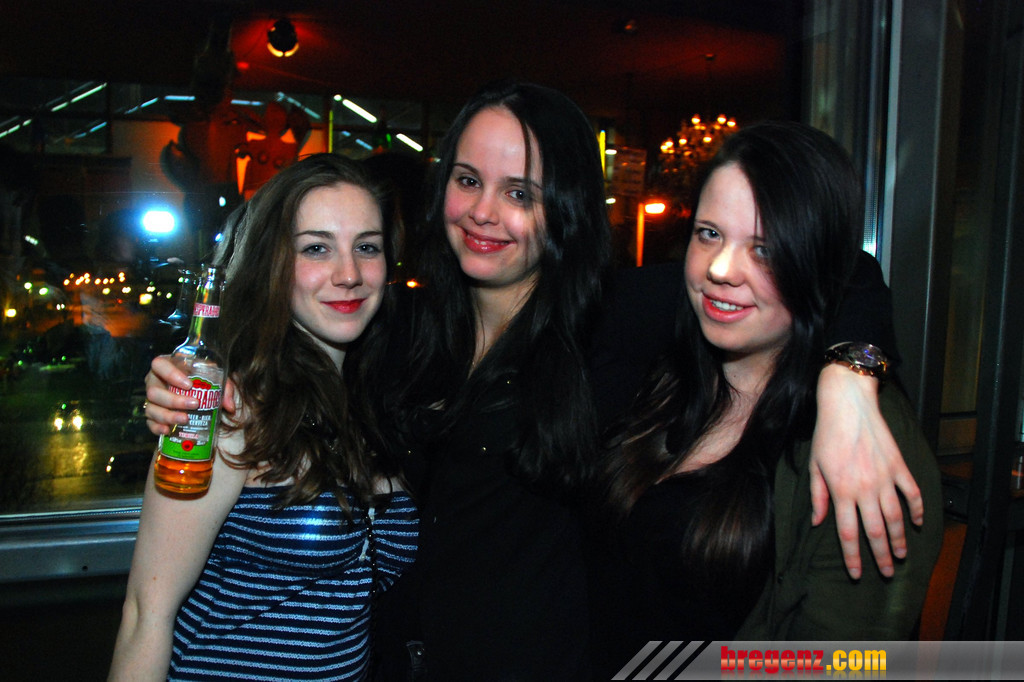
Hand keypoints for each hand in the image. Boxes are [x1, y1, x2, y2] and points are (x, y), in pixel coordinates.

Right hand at [145, 355, 235, 435]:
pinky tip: (168, 430)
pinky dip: (157, 427)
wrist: (198, 393)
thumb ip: (225, 388)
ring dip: (167, 415)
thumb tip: (229, 407)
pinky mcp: (151, 415)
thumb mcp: (216, 377)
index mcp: (167, 365)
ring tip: (185, 419)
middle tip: (194, 404)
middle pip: (153, 391)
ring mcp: (151, 399)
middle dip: (173, 400)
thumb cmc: (204, 380)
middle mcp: (154, 381)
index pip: (159, 364)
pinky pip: (149, 422)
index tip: (189, 384)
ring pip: (151, 408)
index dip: (171, 374)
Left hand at [809, 365, 922, 579]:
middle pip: (875, 532)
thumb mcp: (814, 466)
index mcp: (841, 491)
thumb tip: (819, 522)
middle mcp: (865, 489)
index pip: (847, 533)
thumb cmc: (826, 434)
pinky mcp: (899, 465)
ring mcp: (885, 478)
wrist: (848, 404)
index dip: (853, 557)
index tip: (857, 574)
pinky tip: (919, 522)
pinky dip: (918, 509)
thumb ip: (818, 496)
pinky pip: (912, 493)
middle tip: (888, 573)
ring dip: (900, 539)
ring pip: (896, 517)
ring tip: (902, 555)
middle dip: (881, 557)